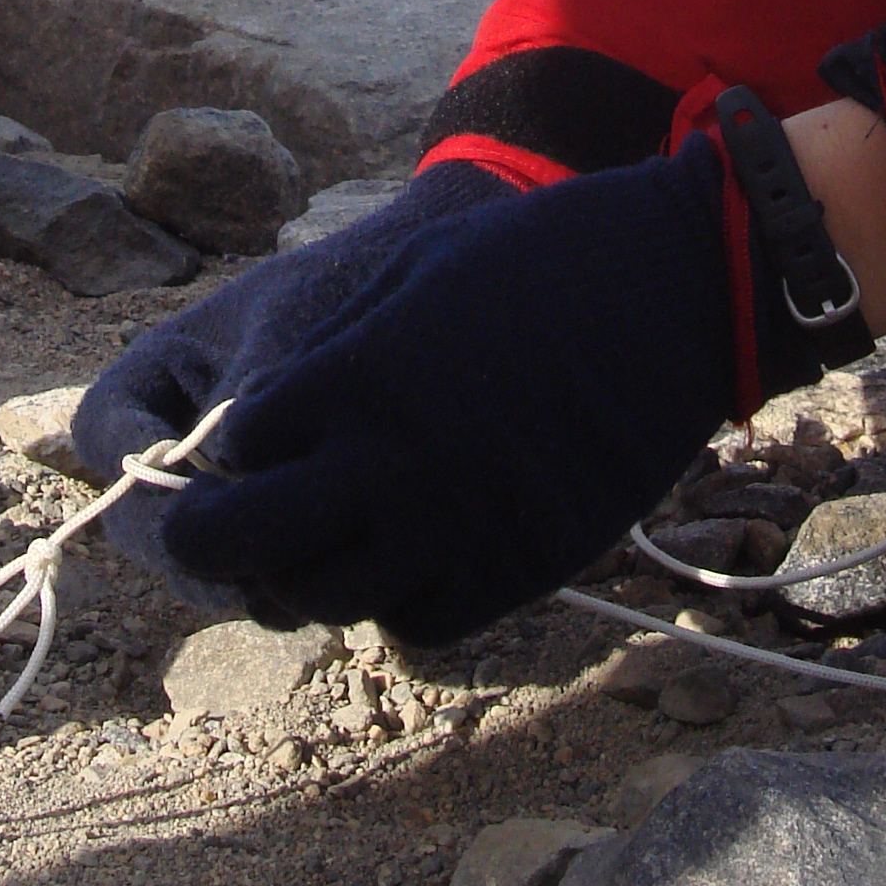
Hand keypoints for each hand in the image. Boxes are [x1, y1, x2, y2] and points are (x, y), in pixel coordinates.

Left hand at [144, 141, 736, 644]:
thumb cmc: (539, 260)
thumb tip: (266, 419)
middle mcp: (384, 463)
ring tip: (328, 540)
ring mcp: (451, 527)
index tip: (246, 446)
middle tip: (225, 527)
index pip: (229, 448)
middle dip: (211, 540)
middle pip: (239, 543)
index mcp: (350, 378)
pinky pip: (417, 625)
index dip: (223, 452)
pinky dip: (397, 604)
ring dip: (306, 575)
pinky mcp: (515, 570)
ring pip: (320, 599)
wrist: (674, 290)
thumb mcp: (411, 276)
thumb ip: (330, 357)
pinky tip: (410, 560)